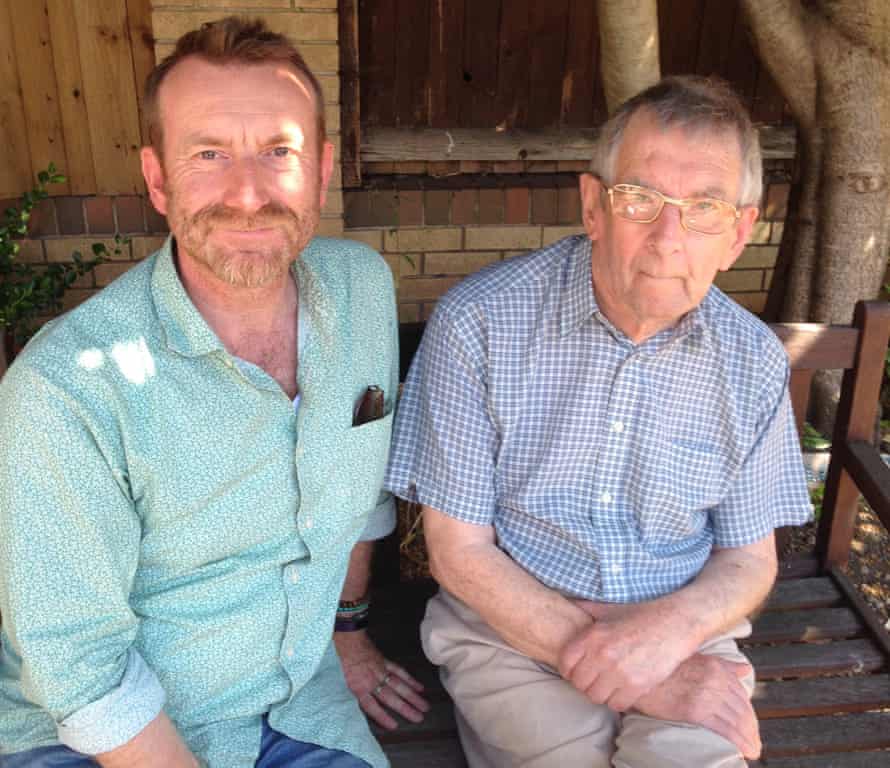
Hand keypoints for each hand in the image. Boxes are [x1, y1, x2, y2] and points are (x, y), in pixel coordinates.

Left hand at [334, 630, 429, 729]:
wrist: (347, 637)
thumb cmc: (341, 659)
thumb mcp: (341, 680)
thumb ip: (353, 693)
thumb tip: (361, 706)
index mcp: (358, 687)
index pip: (372, 706)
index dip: (383, 717)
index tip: (394, 726)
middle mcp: (371, 680)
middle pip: (390, 697)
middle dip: (405, 708)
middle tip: (419, 718)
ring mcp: (380, 670)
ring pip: (398, 685)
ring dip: (412, 696)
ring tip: (424, 706)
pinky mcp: (384, 661)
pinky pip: (398, 671)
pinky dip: (410, 679)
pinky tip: (419, 687)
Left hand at [558, 600, 696, 711]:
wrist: (674, 623)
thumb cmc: (641, 615)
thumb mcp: (610, 609)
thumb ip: (587, 609)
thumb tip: (569, 604)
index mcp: (593, 636)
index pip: (565, 663)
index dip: (568, 670)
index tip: (575, 670)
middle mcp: (603, 655)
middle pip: (579, 684)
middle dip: (584, 683)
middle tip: (593, 679)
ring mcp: (620, 672)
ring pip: (596, 697)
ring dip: (600, 693)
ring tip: (607, 686)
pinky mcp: (638, 685)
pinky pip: (616, 705)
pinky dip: (617, 701)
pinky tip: (622, 691)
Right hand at [634, 653, 760, 758]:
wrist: (637, 675)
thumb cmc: (662, 669)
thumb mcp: (695, 658)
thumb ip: (723, 664)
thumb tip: (745, 668)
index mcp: (716, 667)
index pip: (742, 695)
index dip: (749, 713)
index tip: (750, 726)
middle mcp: (715, 679)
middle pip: (742, 710)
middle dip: (751, 729)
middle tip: (754, 743)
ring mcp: (706, 694)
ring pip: (737, 721)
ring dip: (749, 739)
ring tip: (752, 750)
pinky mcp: (695, 710)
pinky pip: (725, 730)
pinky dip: (738, 743)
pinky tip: (744, 752)